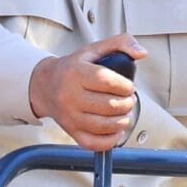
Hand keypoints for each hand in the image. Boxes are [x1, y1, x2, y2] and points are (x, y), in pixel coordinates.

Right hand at [29, 34, 147, 149]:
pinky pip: (93, 143)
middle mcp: (70, 96)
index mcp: (76, 73)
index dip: (125, 86)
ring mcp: (70, 116)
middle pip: (109, 105)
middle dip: (127, 103)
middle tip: (127, 99)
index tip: (128, 86)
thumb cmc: (72, 68)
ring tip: (123, 112)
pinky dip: (110, 140)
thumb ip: (121, 43)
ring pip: (104, 125)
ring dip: (122, 120)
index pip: (107, 81)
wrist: (45, 86)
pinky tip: (115, 129)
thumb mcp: (95, 49)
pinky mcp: (71, 131)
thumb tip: (141, 53)